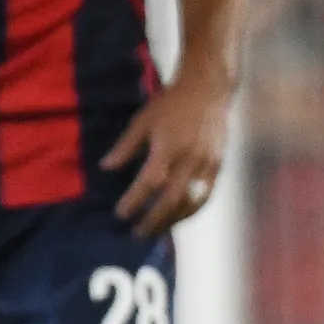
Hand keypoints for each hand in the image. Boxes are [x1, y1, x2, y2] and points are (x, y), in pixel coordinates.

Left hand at [106, 76, 231, 235]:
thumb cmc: (171, 103)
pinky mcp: (217, 166)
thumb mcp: (143, 120)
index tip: (120, 214)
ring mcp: (206, 165)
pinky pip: (205, 195)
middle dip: (154, 220)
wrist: (208, 90)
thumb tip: (106, 167)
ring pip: (191, 202)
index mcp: (168, 147)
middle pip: (171, 200)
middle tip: (138, 233)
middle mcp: (189, 160)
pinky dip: (191, 210)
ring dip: (173, 220)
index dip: (134, 201)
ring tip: (157, 230)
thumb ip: (126, 146)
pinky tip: (179, 217)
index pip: (149, 182)